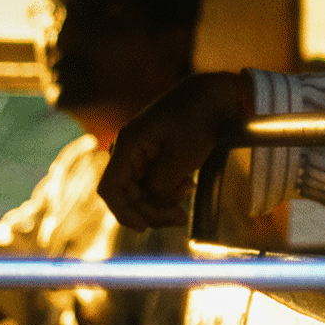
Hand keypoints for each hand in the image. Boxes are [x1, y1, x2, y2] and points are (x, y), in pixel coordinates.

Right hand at [98, 73, 249, 228]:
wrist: (214, 96)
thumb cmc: (199, 120)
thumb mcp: (182, 156)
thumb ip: (160, 183)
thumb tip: (150, 197)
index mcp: (128, 146)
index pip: (110, 188)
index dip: (122, 212)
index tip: (143, 227)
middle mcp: (129, 150)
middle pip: (127, 195)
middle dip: (152, 211)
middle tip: (180, 217)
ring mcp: (141, 154)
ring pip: (141, 192)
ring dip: (163, 201)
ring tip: (188, 189)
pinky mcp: (154, 157)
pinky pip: (152, 183)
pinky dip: (168, 191)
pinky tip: (187, 184)